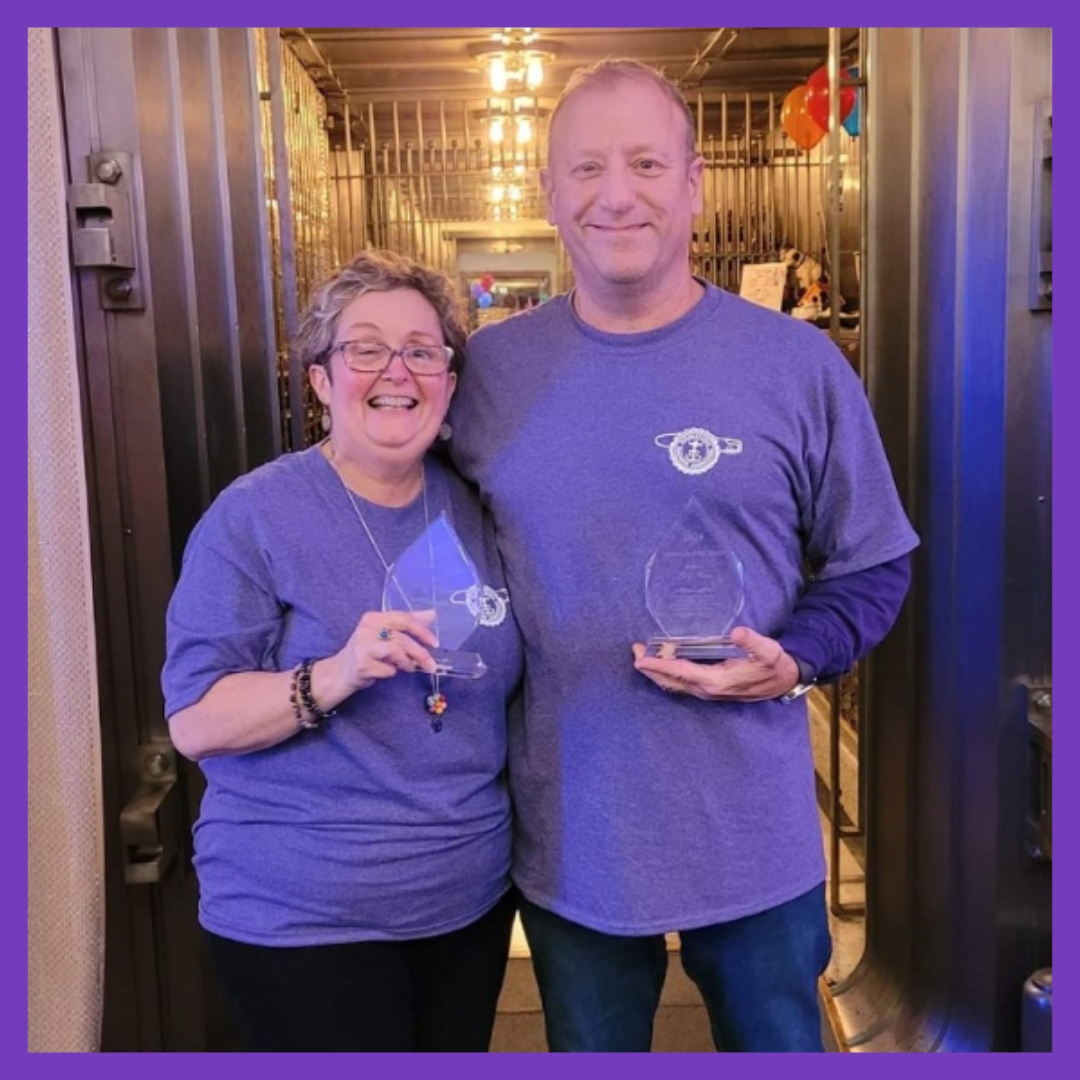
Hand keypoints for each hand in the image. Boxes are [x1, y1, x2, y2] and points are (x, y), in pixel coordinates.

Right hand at [327, 610, 439, 694]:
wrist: (341, 671)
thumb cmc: (367, 650)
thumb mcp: (385, 632)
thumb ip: (407, 623)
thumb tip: (432, 613)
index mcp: (374, 618)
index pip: (404, 619)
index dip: (423, 631)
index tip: (435, 643)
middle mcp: (367, 629)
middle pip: (402, 638)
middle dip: (420, 653)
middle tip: (431, 665)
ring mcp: (363, 647)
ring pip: (396, 652)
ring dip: (407, 663)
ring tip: (409, 668)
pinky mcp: (362, 665)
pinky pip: (388, 670)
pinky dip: (392, 673)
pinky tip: (386, 671)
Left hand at [631, 626, 800, 701]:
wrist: (782, 681)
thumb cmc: (773, 664)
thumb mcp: (768, 650)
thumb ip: (753, 641)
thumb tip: (738, 632)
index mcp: (717, 681)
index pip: (681, 673)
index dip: (660, 666)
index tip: (641, 659)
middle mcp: (708, 689)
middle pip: (671, 682)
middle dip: (651, 668)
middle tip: (634, 651)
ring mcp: (707, 691)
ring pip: (674, 685)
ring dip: (656, 672)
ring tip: (641, 655)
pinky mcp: (708, 689)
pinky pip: (681, 684)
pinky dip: (667, 674)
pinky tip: (660, 664)